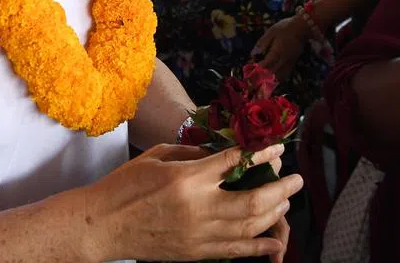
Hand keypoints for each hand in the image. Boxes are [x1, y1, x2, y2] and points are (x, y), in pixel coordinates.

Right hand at [86, 143, 302, 261]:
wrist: (103, 225)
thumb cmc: (125, 186)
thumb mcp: (157, 156)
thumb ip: (192, 153)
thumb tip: (222, 152)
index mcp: (187, 178)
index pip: (235, 162)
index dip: (260, 153)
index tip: (276, 148)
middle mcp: (198, 207)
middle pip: (253, 200)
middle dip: (281, 188)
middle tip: (296, 179)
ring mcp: (199, 234)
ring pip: (249, 227)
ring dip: (274, 213)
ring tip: (286, 201)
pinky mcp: (196, 253)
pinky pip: (236, 252)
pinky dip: (260, 247)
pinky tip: (276, 241)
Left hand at [253, 15, 309, 80]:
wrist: (302, 27)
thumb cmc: (285, 28)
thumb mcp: (271, 31)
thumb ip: (262, 42)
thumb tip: (254, 52)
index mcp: (277, 51)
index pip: (267, 64)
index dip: (259, 68)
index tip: (253, 70)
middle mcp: (284, 59)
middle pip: (273, 72)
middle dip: (264, 77)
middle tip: (256, 79)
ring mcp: (290, 61)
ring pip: (281, 75)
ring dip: (272, 80)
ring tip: (264, 83)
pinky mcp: (294, 61)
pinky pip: (286, 73)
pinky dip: (280, 78)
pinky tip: (274, 79)